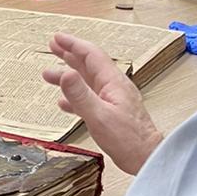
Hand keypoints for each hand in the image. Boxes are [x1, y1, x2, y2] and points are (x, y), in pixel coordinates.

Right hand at [41, 33, 161, 174]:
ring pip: (87, 81)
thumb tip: (65, 73)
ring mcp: (113, 99)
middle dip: (70, 54)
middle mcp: (113, 87)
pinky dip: (75, 96)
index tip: (57, 38)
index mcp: (112, 83)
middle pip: (89, 65)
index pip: (91, 55)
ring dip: (68, 76)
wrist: (147, 158)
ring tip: (49, 75)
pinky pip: (90, 98)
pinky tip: (64, 103)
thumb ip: (80, 95)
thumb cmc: (128, 140)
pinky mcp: (112, 112)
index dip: (73, 45)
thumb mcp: (99, 116)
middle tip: (52, 46)